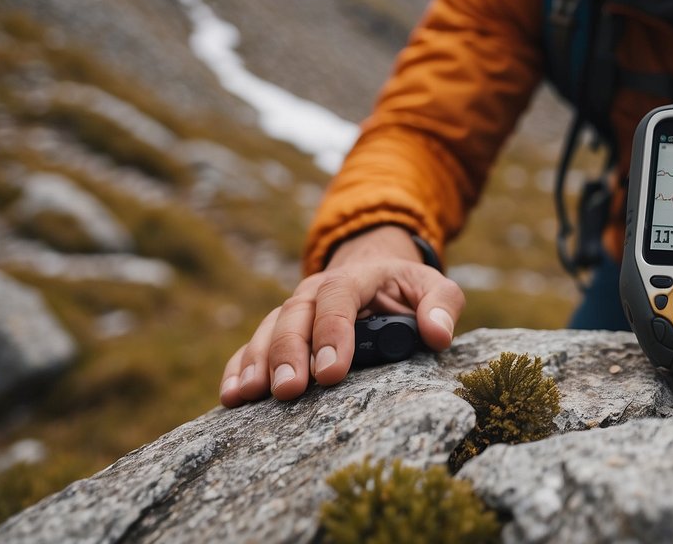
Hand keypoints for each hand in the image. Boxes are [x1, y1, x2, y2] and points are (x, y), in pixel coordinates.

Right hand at [219, 225, 464, 406]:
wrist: (377, 277)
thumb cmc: (408, 290)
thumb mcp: (434, 287)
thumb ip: (441, 304)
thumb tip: (437, 334)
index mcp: (357, 277)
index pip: (339, 296)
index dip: (332, 332)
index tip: (331, 372)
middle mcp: (317, 292)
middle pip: (295, 315)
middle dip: (289, 353)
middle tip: (289, 390)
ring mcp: (294, 311)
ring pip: (268, 330)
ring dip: (257, 362)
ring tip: (250, 395)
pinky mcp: (279, 332)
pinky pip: (251, 347)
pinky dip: (239, 369)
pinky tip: (231, 396)